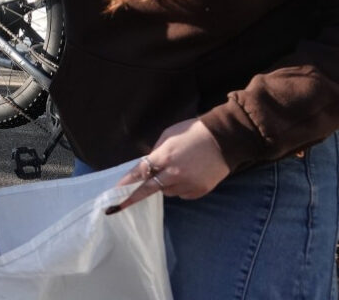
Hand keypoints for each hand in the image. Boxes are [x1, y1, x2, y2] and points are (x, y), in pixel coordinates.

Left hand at [107, 118, 230, 213]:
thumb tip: (147, 165)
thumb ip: (156, 151)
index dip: (125, 183)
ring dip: (164, 185)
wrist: (225, 139)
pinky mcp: (199, 191)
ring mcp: (187, 185)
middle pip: (148, 190)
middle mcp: (174, 174)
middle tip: (119, 206)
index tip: (114, 192)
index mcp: (164, 157)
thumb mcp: (169, 135)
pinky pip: (182, 194)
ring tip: (176, 171)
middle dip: (132, 197)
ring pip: (166, 192)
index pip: (139, 173)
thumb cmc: (194, 132)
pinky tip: (188, 175)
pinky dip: (180, 188)